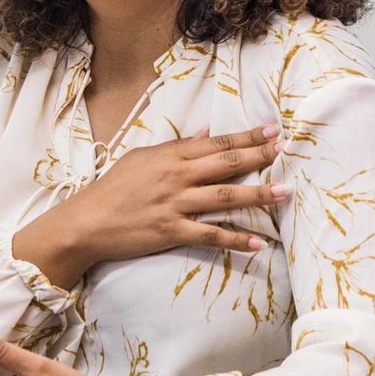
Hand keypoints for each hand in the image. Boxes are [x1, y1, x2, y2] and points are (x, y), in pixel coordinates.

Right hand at [13, 123, 286, 287]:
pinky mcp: (171, 232)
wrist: (86, 222)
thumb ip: (175, 146)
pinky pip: (210, 235)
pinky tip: (256, 243)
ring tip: (284, 192)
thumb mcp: (141, 158)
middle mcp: (176, 177)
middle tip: (287, 151)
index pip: (216, 142)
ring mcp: (175, 205)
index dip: (246, 137)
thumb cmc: (112, 188)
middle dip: (260, 156)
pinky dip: (235, 239)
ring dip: (258, 195)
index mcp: (169, 155)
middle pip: (226, 164)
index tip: (272, 131)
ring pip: (225, 197)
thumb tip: (205, 132)